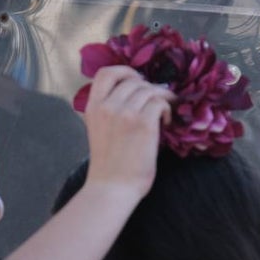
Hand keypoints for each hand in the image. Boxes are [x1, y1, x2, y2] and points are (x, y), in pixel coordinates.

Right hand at [81, 66, 174, 196]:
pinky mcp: (144, 123)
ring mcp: (125, 113)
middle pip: (133, 80)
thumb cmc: (108, 165)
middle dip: (149, 87)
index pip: (106, 73)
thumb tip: (136, 94)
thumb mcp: (99, 130)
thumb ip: (109, 111)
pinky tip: (166, 122)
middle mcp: (108, 106)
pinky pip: (160, 103)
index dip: (124, 71)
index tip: (137, 80)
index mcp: (93, 108)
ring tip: (164, 112)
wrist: (112, 188)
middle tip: (157, 101)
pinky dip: (167, 109)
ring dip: (161, 98)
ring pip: (149, 89)